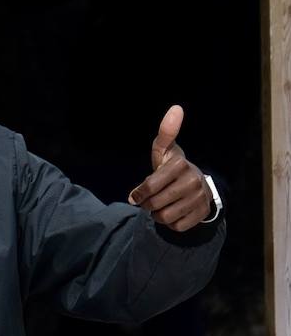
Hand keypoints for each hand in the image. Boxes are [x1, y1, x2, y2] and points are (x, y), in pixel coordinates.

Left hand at [128, 104, 214, 230]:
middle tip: (151, 200)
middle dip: (148, 204)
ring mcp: (200, 199)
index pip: (150, 186)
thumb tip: (176, 108)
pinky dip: (171, 223)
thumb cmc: (173, 168)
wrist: (199, 187)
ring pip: (165, 217)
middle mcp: (193, 181)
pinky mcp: (202, 214)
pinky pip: (177, 227)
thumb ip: (165, 133)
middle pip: (155, 204)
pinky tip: (175, 212)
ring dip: (158, 215)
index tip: (134, 197)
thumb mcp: (165, 151)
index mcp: (180, 165)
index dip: (139, 194)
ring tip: (162, 205)